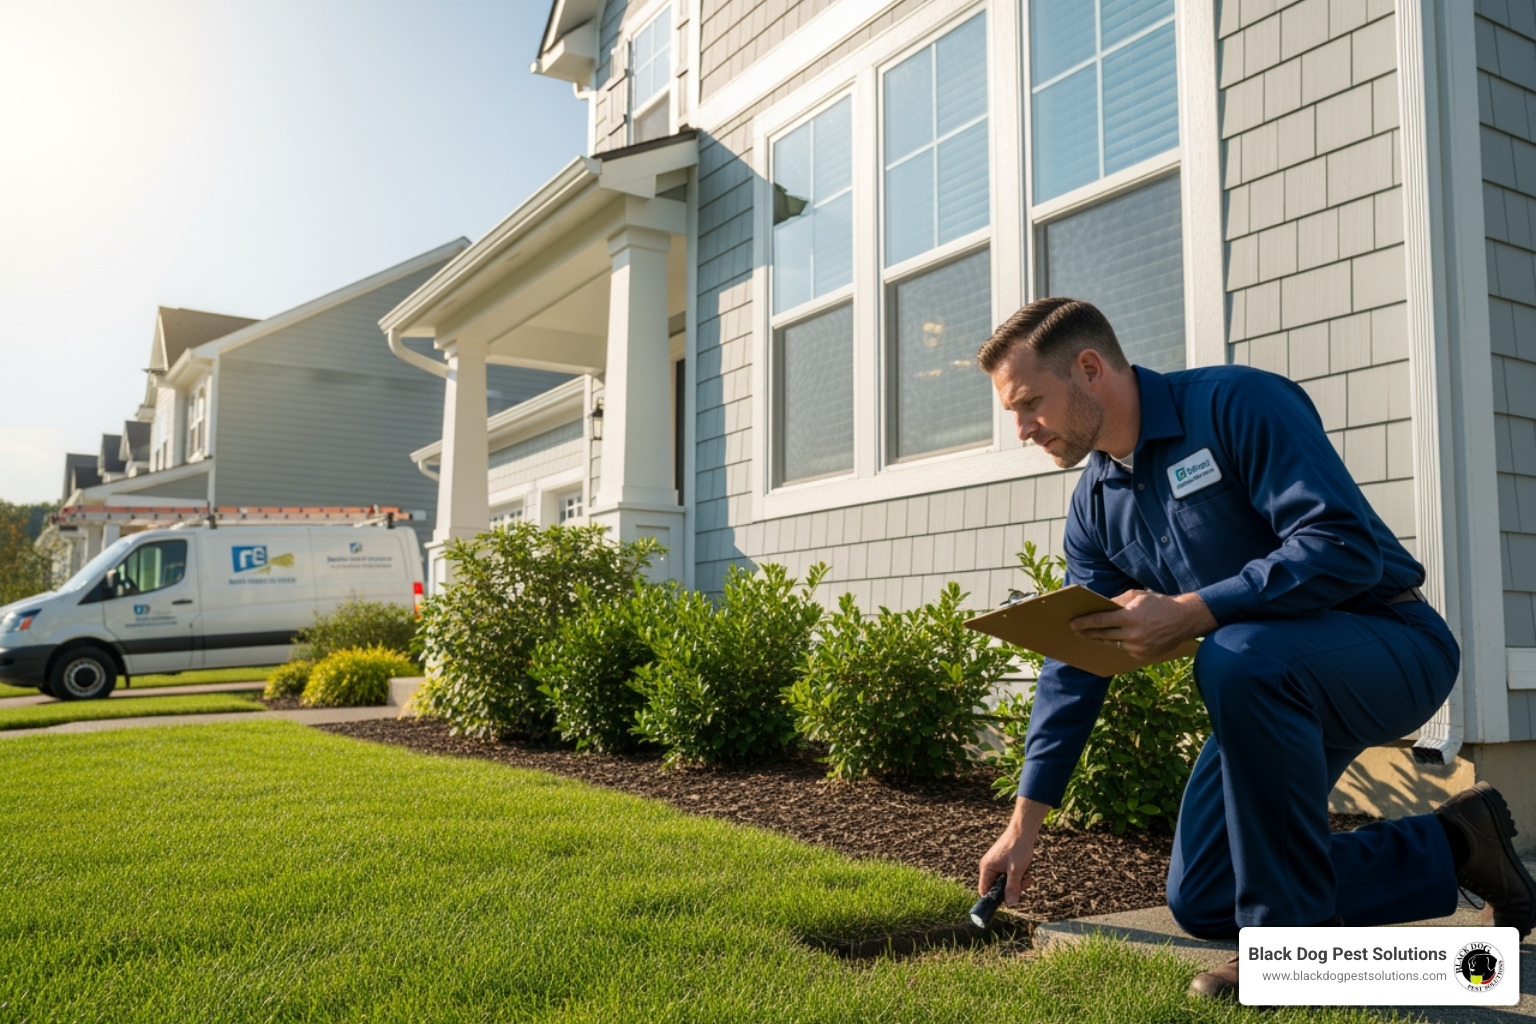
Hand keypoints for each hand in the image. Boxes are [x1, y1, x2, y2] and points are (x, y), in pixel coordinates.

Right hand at [979, 797, 1050, 906]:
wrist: (1024, 830)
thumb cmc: (1018, 848)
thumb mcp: (1016, 871)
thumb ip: (1012, 888)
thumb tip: (1010, 903)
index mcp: (987, 868)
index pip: (984, 891)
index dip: (994, 898)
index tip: (1008, 899)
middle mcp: (989, 867)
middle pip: (998, 888)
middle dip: (1012, 888)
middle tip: (1023, 882)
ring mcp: (997, 864)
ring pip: (1006, 882)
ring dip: (1018, 881)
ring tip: (1027, 873)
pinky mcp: (1004, 862)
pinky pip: (1010, 875)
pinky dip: (1019, 874)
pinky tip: (1026, 868)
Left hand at [1069, 590, 1214, 660]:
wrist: (1184, 619)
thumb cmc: (1158, 603)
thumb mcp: (1137, 596)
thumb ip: (1116, 602)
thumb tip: (1099, 608)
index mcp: (1131, 617)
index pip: (1100, 621)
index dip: (1084, 623)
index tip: (1073, 623)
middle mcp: (1134, 634)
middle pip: (1103, 635)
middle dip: (1087, 633)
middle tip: (1075, 631)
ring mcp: (1139, 647)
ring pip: (1112, 644)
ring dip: (1099, 640)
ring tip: (1089, 636)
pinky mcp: (1144, 655)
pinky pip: (1125, 650)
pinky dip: (1118, 644)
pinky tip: (1109, 640)